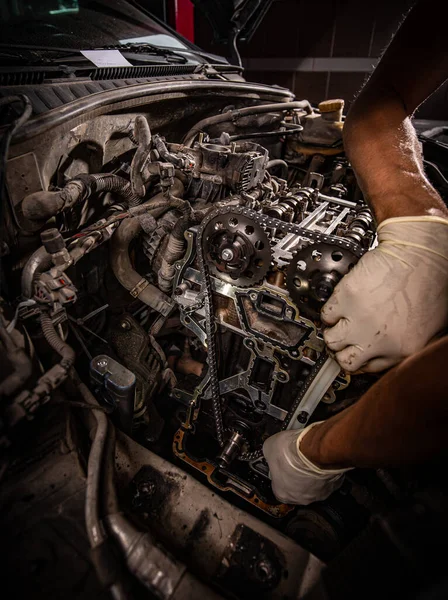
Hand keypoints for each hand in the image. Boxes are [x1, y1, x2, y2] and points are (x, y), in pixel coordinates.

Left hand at [262, 423, 349, 504]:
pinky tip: (320, 458)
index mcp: (282, 493)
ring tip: (307, 457)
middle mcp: (301, 498)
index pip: (276, 487)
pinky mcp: (334, 485)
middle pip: (296, 487)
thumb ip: (270, 453)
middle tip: (294, 459)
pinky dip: (324, 470)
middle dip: (295, 474)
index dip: (278, 473)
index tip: (278, 464)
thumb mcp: (269, 447)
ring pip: (313, 484)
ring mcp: (319, 493)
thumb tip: (270, 449)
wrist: (316, 450)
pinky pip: (327, 478)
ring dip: (310, 473)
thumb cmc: (293, 453)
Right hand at [322, 216, 447, 372]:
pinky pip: (326, 313)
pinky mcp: (346, 298)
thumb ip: (402, 344)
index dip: (360, 357)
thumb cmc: (430, 283)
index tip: (355, 350)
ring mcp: (360, 319)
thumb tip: (381, 351)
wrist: (422, 253)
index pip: (368, 368)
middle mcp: (378, 339)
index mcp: (402, 350)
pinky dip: (330, 309)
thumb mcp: (428, 327)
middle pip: (346, 360)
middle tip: (344, 337)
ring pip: (331, 339)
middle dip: (344, 349)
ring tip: (341, 319)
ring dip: (334, 330)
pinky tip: (340, 303)